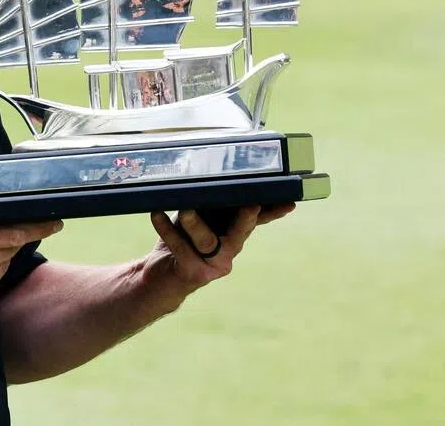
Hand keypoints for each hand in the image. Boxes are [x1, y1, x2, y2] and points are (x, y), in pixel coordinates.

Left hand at [143, 204, 294, 305]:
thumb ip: (209, 202)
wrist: (161, 275)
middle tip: (251, 204)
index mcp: (234, 232)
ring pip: (207, 241)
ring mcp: (214, 264)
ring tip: (185, 209)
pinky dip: (167, 230)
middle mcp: (230, 249)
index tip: (289, 202)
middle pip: (242, 231)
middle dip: (246, 218)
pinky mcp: (194, 273)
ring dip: (195, 223)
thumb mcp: (197, 218)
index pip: (257, 219)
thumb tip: (210, 172)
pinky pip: (180, 248)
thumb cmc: (181, 240)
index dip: (273, 211)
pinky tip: (156, 214)